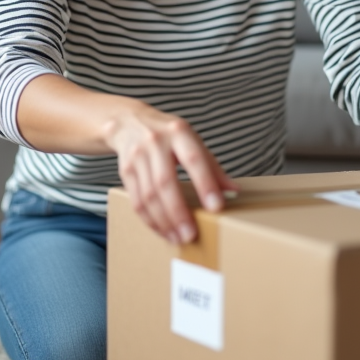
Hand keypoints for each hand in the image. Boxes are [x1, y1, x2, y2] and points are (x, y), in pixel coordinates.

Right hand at [103, 103, 238, 243]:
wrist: (128, 122)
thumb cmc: (168, 135)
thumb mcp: (191, 140)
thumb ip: (212, 165)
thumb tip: (234, 190)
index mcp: (178, 132)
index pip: (194, 159)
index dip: (205, 184)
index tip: (217, 207)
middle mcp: (155, 142)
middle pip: (165, 182)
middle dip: (178, 212)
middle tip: (191, 234)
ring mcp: (137, 156)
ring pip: (148, 195)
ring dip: (164, 221)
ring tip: (179, 238)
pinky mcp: (125, 171)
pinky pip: (136, 201)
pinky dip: (150, 220)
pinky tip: (163, 231)